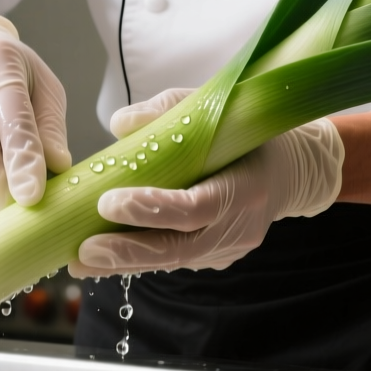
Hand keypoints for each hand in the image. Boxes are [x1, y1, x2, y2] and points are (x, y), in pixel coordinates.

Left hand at [71, 89, 343, 275]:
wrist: (291, 170)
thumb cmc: (247, 133)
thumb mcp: (216, 108)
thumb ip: (169, 110)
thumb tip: (119, 123)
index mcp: (245, 187)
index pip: (194, 207)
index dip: (150, 209)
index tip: (107, 203)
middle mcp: (240, 227)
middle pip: (178, 248)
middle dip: (126, 252)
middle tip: (82, 251)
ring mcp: (229, 249)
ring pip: (172, 261)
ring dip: (123, 262)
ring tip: (79, 261)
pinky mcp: (216, 259)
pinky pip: (175, 260)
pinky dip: (139, 259)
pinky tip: (104, 257)